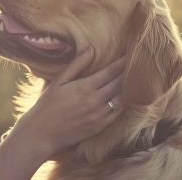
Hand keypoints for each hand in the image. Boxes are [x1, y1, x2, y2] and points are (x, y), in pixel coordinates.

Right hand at [10, 46, 126, 155]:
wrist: (42, 132)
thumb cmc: (48, 104)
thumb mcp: (59, 81)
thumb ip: (77, 65)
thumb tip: (91, 49)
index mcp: (85, 87)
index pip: (111, 71)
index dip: (123, 62)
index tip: (132, 54)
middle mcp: (95, 100)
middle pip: (120, 84)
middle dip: (129, 73)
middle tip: (138, 65)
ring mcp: (99, 115)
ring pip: (122, 99)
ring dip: (129, 89)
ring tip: (134, 80)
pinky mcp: (100, 127)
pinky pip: (118, 113)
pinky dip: (124, 104)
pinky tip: (125, 98)